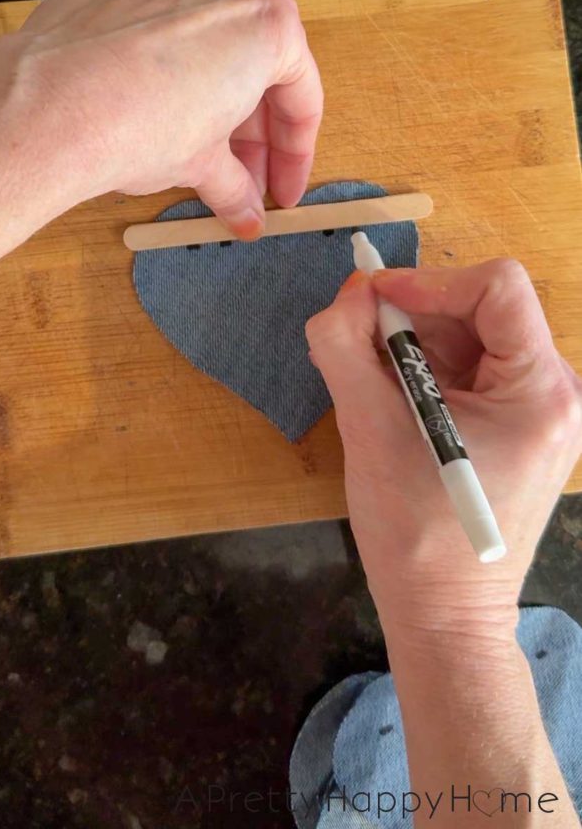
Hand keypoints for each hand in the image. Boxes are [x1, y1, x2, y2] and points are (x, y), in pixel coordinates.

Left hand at [0, 0, 322, 238]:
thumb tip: (246, 212)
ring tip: (194, 128)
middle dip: (251, 127)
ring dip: (210, 72)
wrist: (51, 111)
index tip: (282, 188)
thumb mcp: (198, 167)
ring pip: (209, 20)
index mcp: (269, 29)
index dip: (294, 155)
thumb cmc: (134, 130)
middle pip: (255, 63)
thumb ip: (233, 185)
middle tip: (241, 177)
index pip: (300, 100)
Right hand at [306, 260, 581, 641]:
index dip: (429, 281)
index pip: (498, 288)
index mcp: (540, 391)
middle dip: (413, 318)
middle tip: (357, 345)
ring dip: (413, 347)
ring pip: (470, 339)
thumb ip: (345, 349)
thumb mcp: (368, 432)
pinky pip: (468, 372)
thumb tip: (344, 294)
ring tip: (369, 382)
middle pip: (481, 311)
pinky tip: (390, 403)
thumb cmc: (415, 533)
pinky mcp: (516, 430)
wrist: (445, 617)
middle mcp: (554, 393)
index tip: (373, 302)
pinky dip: (423, 372)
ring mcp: (539, 413)